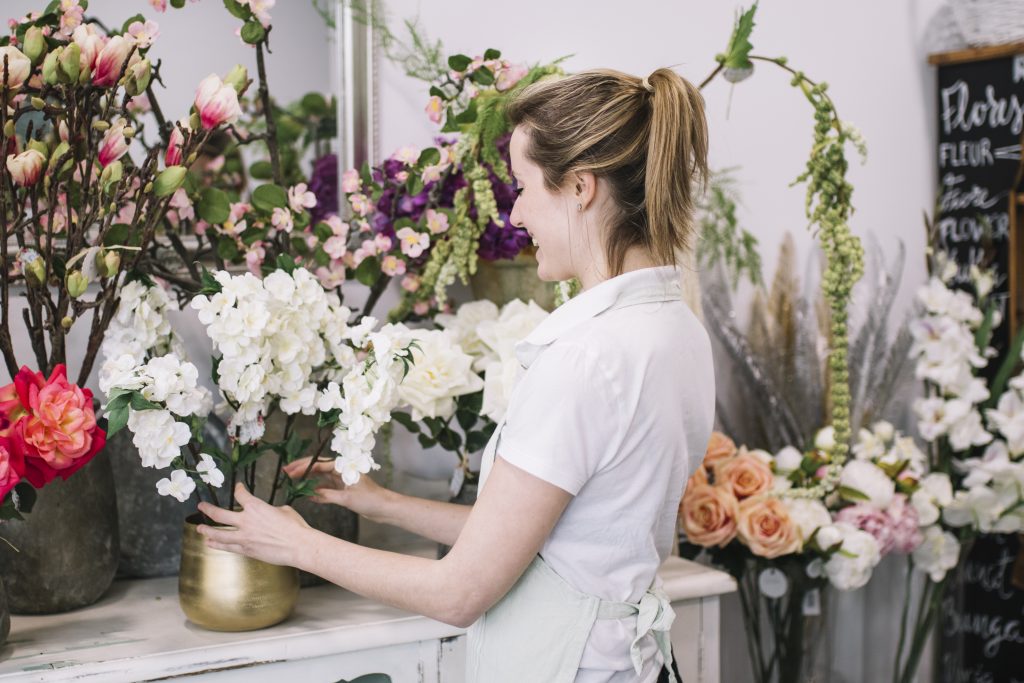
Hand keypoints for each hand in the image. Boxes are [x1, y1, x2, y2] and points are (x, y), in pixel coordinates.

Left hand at [197, 483, 312, 567]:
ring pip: (218, 533)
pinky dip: (217, 545)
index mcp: (256, 507)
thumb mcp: (284, 510)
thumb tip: (267, 513)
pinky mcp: (246, 550)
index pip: (241, 494)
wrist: (298, 545)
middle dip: (208, 509)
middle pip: (219, 514)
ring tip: (199, 528)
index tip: (237, 488)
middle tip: (201, 506)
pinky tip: (210, 543)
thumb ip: (270, 510)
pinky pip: (227, 547)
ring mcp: (244, 537)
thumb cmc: (295, 527)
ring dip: (207, 530)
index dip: (238, 489)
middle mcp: (246, 521)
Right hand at [282, 455, 389, 520]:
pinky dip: (316, 490)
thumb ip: (327, 495)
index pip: (319, 465)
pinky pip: (325, 487)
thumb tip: (310, 494)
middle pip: (318, 467)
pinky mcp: (343, 489)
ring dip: (307, 478)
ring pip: (320, 476)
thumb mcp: (347, 498)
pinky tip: (306, 493)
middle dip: (302, 468)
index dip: (304, 468)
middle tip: (286, 471)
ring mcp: (342, 480)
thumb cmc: (371, 499)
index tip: (291, 472)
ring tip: (292, 480)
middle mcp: (342, 471)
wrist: (385, 508)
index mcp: (344, 467)